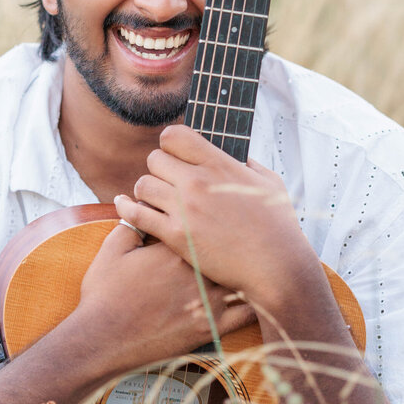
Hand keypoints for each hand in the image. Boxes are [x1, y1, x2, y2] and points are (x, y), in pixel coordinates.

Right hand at [70, 221, 253, 380]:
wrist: (103, 338)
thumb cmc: (104, 294)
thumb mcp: (112, 249)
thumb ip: (131, 222)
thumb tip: (135, 203)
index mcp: (176, 247)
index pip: (203, 225)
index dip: (207, 224)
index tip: (208, 226)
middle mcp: (198, 270)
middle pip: (228, 249)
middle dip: (233, 244)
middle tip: (241, 240)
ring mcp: (207, 300)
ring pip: (243, 277)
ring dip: (249, 270)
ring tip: (257, 263)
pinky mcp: (211, 327)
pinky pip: (247, 314)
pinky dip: (256, 303)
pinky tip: (261, 294)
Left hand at [113, 123, 322, 317]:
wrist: (275, 267)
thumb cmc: (277, 226)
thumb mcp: (269, 183)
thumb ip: (246, 164)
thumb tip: (234, 154)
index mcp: (219, 164)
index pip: (174, 135)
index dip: (171, 143)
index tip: (176, 155)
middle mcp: (197, 183)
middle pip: (154, 159)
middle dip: (160, 168)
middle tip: (168, 181)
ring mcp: (184, 210)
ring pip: (143, 185)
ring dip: (147, 191)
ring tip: (157, 198)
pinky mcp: (175, 236)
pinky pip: (137, 215)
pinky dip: (128, 209)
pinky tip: (125, 206)